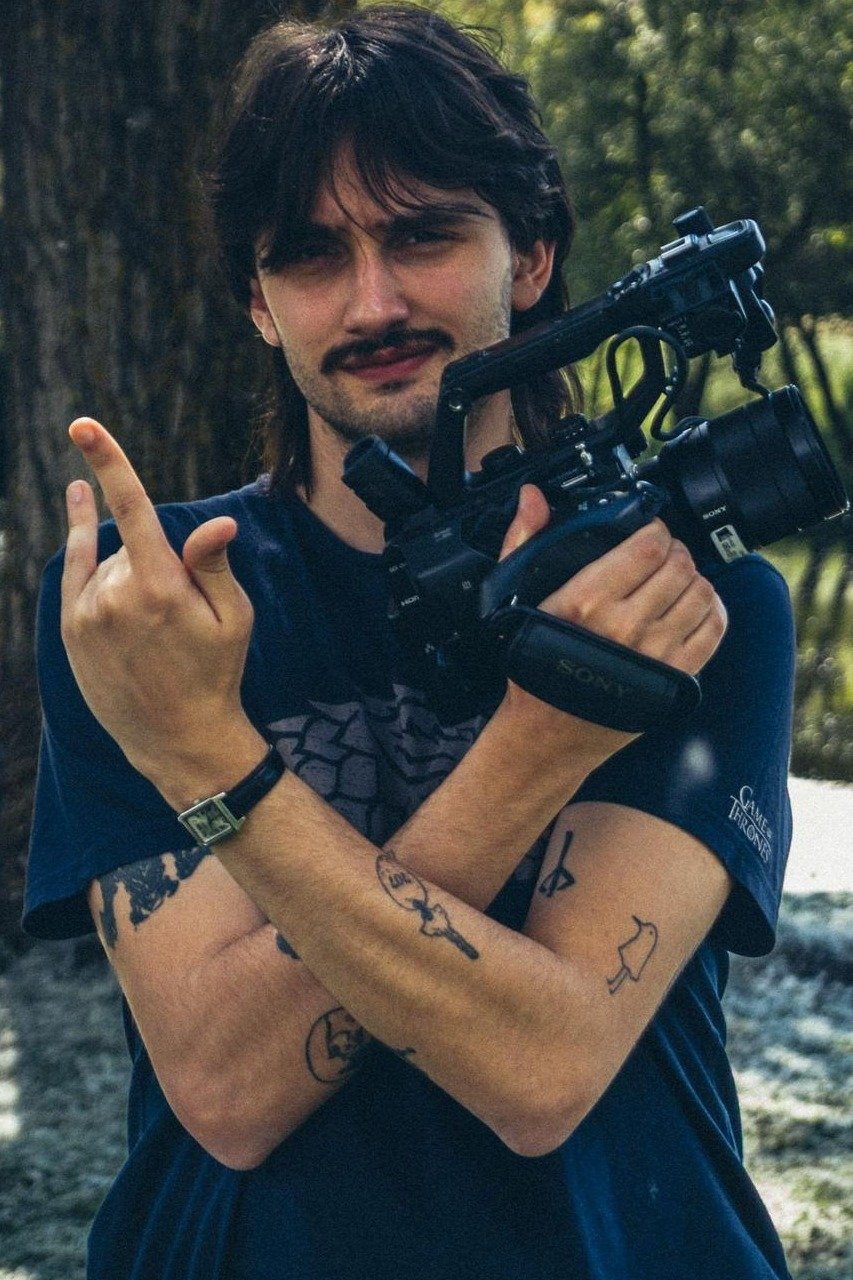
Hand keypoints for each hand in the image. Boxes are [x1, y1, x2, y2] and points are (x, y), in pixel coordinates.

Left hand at [61, 418, 264, 800]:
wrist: (177, 739)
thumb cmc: (216, 673)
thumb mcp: (233, 619)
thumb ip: (214, 566)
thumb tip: (216, 524)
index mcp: (161, 586)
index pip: (131, 508)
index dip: (108, 462)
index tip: (83, 426)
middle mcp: (116, 595)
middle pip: (131, 543)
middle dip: (156, 559)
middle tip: (181, 616)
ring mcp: (87, 613)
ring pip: (107, 562)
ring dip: (130, 572)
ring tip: (155, 625)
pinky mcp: (71, 630)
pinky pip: (75, 571)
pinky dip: (82, 544)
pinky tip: (79, 506)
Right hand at [496, 485, 727, 750]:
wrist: (547, 734)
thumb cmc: (533, 669)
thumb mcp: (518, 600)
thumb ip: (527, 541)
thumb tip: (533, 498)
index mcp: (586, 601)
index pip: (648, 546)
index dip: (655, 531)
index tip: (648, 533)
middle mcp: (625, 627)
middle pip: (679, 565)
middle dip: (674, 552)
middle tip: (662, 555)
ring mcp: (655, 655)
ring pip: (701, 592)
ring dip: (693, 578)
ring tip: (676, 579)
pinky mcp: (675, 679)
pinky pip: (713, 631)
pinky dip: (711, 610)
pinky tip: (693, 606)